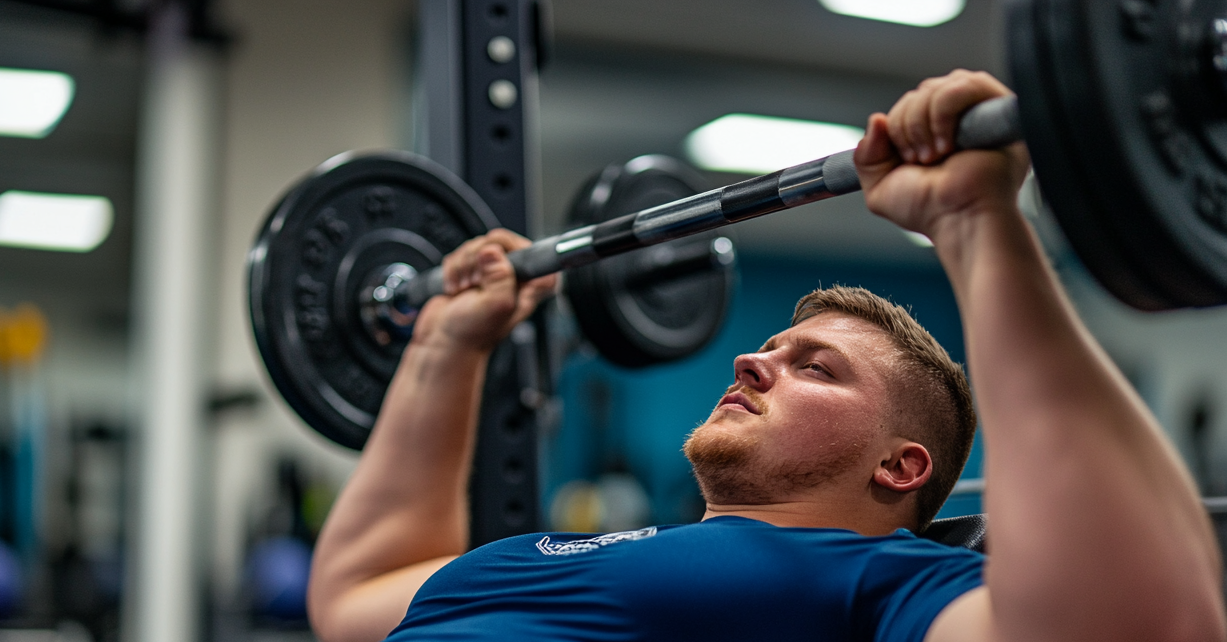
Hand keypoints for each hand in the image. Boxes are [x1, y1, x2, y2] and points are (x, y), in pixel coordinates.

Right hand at [410, 229, 556, 353]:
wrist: (443, 343)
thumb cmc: (471, 335)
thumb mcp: (494, 307)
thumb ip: (501, 278)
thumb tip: (493, 251)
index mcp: (529, 287)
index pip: (536, 253)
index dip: (514, 249)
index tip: (498, 260)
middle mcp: (512, 278)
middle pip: (500, 241)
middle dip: (479, 257)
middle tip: (475, 280)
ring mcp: (491, 274)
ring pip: (478, 246)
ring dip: (463, 265)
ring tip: (464, 288)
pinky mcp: (472, 272)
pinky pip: (461, 253)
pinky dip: (453, 268)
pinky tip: (455, 287)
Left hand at [854, 70, 1030, 241]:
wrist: (959, 218)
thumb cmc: (930, 209)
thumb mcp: (880, 187)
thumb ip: (867, 155)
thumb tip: (876, 119)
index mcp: (931, 132)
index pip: (906, 104)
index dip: (896, 127)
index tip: (905, 160)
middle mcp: (955, 119)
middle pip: (917, 93)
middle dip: (906, 128)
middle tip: (920, 161)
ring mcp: (976, 110)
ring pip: (934, 88)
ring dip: (922, 124)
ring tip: (935, 156)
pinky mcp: (997, 105)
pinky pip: (960, 87)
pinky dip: (942, 115)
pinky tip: (948, 146)